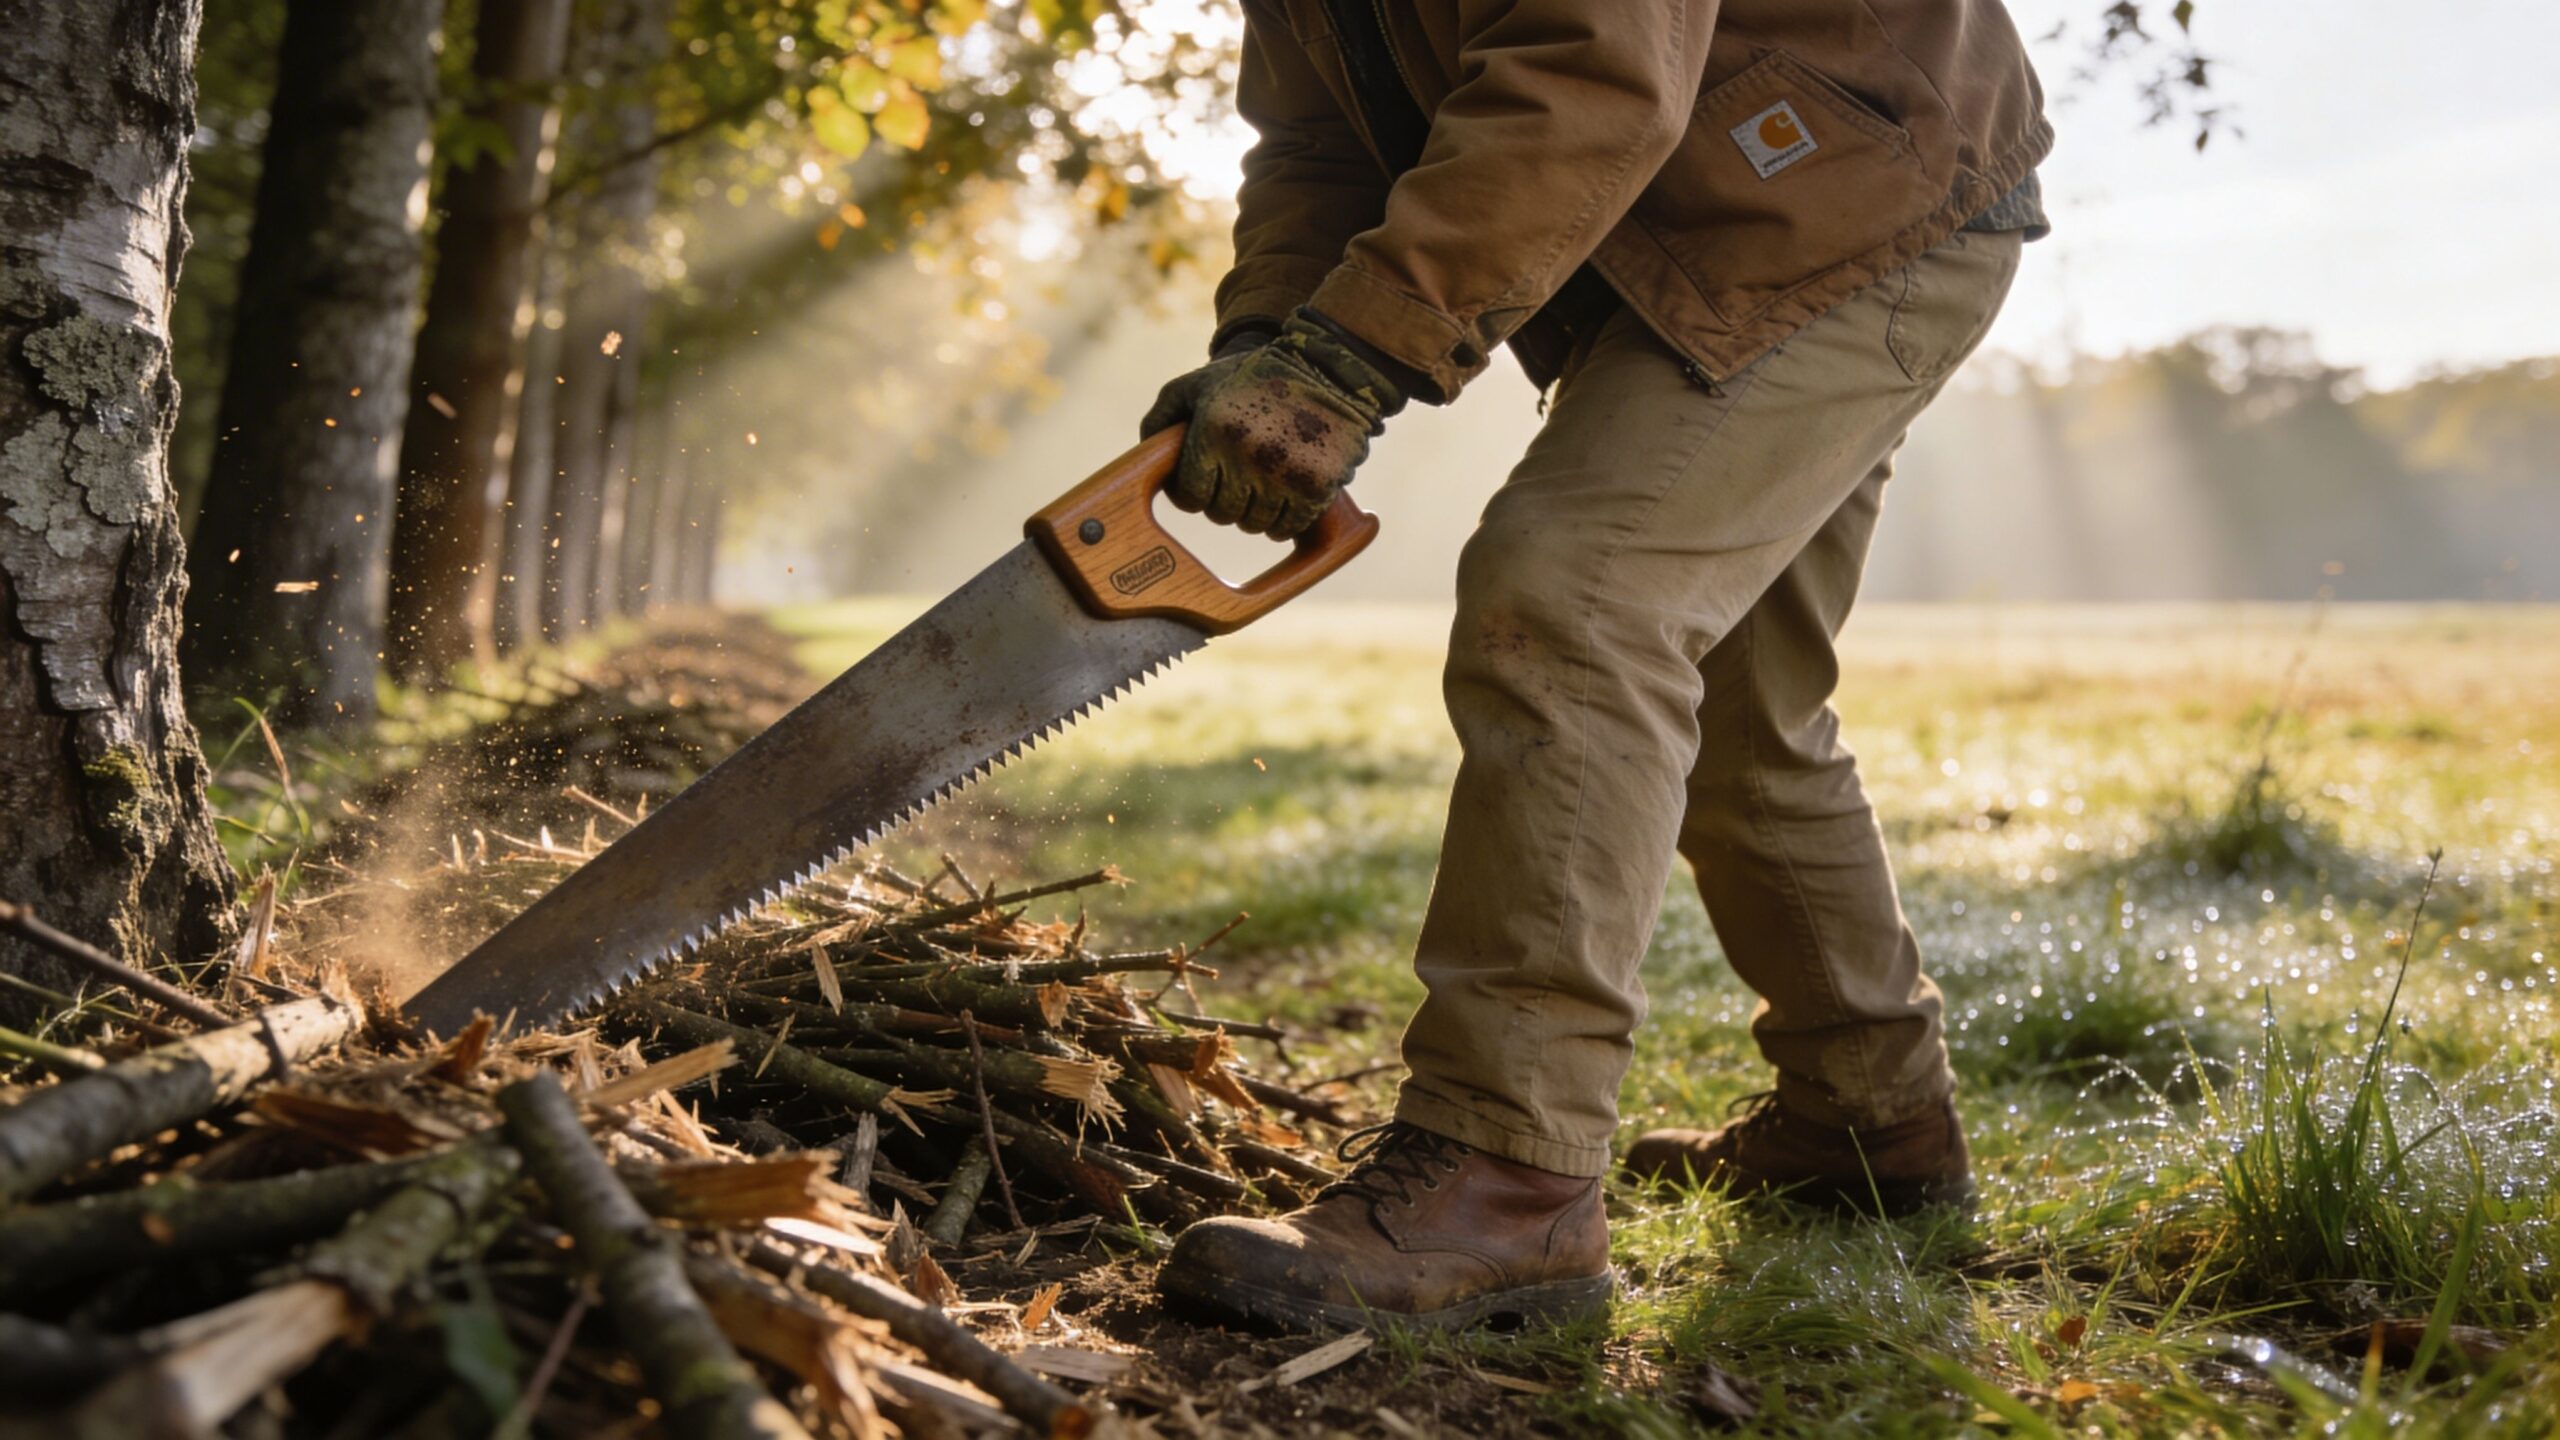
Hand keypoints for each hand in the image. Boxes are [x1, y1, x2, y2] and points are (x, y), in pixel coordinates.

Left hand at [1160, 313, 1403, 538]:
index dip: (1191, 492)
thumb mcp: (1196, 384)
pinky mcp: (1317, 486)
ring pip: (1255, 525)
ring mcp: (1284, 474)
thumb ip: (1161, 417)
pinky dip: (1283, 520)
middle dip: (1223, 500)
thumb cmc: (1252, 377)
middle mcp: (1247, 456)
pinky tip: (1282, 497)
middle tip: (1234, 479)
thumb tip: (1144, 456)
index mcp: (1213, 431)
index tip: (1202, 481)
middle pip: (1222, 514)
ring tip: (1259, 485)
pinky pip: (1289, 527)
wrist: (1325, 366)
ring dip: (1253, 511)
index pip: (1189, 496)